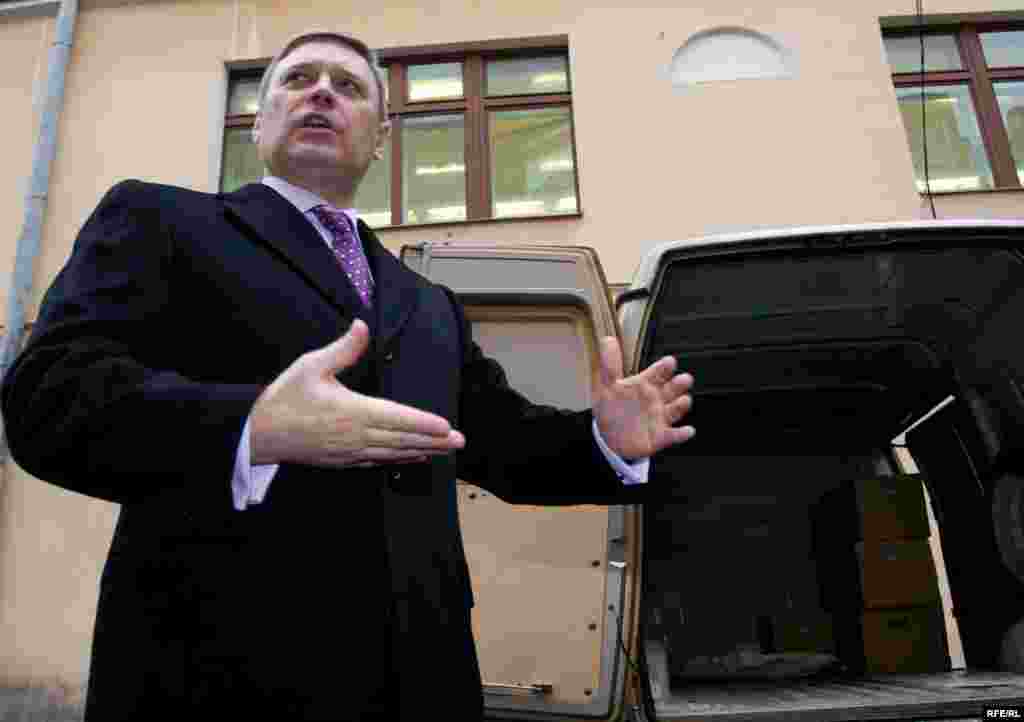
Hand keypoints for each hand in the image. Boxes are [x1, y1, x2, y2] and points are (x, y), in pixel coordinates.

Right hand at [249, 320, 464, 466]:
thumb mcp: (311, 365)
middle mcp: (356, 435)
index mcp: (352, 411)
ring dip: (422, 452)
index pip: (398, 418)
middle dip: (435, 441)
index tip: (447, 427)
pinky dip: (400, 460)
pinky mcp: (343, 460)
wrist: (258, 434)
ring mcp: (350, 451)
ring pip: (394, 453)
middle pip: (403, 440)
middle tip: (459, 442)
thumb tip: (362, 326)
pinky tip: (413, 457)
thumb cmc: (284, 399)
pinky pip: (379, 461)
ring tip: (445, 450)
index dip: (425, 424)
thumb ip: (343, 348)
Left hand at [593, 336, 694, 459]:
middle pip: (672, 389)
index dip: (664, 367)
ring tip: (684, 401)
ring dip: (681, 405)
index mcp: (645, 384)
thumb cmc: (612, 410)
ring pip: (675, 409)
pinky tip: (687, 431)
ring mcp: (660, 417)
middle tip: (684, 379)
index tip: (670, 361)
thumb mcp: (607, 386)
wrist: (610, 439)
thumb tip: (607, 339)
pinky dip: (681, 434)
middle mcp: (656, 399)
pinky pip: (673, 435)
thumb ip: (609, 365)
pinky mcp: (660, 436)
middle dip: (679, 384)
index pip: (657, 372)